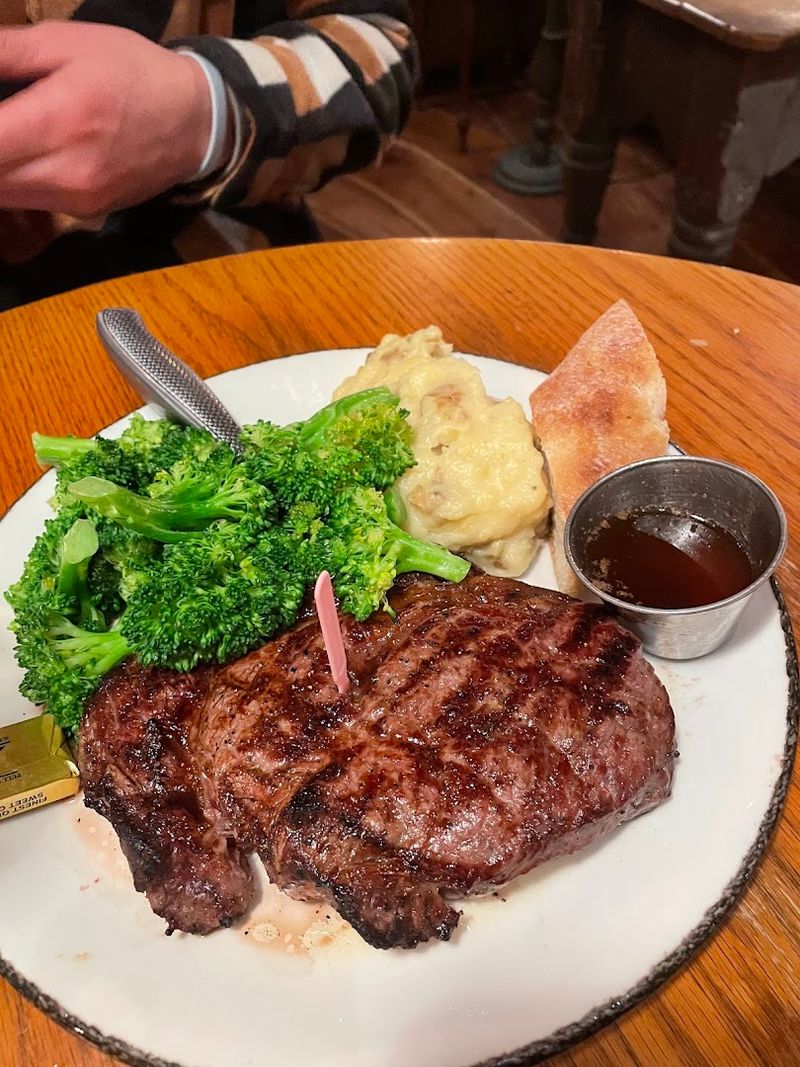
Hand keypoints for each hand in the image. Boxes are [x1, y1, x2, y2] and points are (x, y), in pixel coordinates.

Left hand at [0, 22, 211, 216]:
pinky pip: (27, 203)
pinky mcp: (84, 212)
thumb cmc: (131, 72)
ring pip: (3, 196)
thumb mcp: (68, 43)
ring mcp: (76, 199)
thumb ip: (8, 52)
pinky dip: (8, 183)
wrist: (194, 122)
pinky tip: (10, 159)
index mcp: (59, 119)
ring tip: (3, 140)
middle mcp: (66, 171)